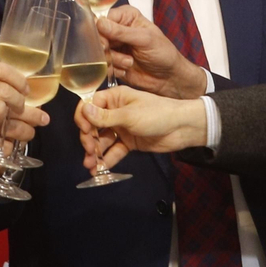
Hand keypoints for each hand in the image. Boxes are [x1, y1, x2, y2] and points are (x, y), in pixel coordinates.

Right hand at [75, 85, 207, 170]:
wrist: (182, 128)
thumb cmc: (157, 114)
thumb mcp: (129, 115)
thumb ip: (105, 117)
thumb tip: (83, 110)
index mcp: (115, 98)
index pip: (90, 105)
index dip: (83, 117)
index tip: (84, 130)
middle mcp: (115, 112)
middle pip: (93, 125)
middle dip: (88, 138)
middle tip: (90, 150)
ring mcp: (122, 128)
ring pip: (102, 140)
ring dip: (94, 152)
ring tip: (90, 165)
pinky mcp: (129, 142)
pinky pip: (114, 151)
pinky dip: (106, 159)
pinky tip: (99, 169)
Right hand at [98, 6, 207, 98]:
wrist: (168, 77)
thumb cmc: (163, 53)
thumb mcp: (145, 39)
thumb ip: (122, 32)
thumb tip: (100, 23)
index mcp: (126, 17)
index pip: (102, 18)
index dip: (100, 31)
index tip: (106, 43)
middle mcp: (117, 30)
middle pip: (97, 36)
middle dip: (107, 48)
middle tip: (119, 55)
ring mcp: (114, 46)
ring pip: (99, 53)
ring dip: (113, 60)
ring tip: (130, 62)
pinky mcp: (113, 62)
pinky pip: (102, 66)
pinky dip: (113, 69)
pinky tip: (126, 69)